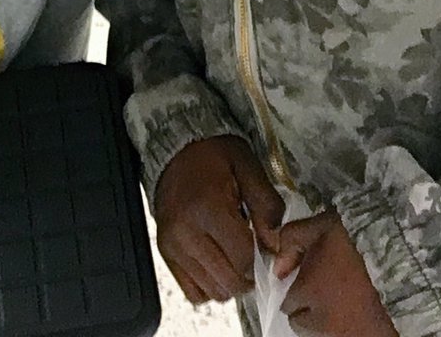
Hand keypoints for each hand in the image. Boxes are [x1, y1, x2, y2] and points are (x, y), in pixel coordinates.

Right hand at [154, 135, 283, 303]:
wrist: (177, 148)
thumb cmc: (214, 155)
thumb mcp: (248, 168)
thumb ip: (266, 206)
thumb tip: (275, 245)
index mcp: (207, 209)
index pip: (243, 259)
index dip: (261, 258)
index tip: (264, 245)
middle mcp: (185, 232)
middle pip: (228, 282)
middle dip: (248, 275)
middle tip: (252, 254)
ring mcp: (172, 245)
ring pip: (212, 292)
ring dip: (230, 281)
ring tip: (234, 256)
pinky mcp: (165, 252)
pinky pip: (192, 292)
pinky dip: (209, 285)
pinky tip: (217, 263)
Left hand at [275, 211, 397, 336]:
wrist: (402, 261)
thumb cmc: (358, 240)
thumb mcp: (320, 225)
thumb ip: (291, 240)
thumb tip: (277, 268)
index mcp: (307, 292)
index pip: (287, 304)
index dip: (296, 290)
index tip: (307, 281)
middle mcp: (320, 321)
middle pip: (301, 324)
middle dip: (305, 311)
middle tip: (322, 293)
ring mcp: (342, 335)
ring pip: (321, 334)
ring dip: (324, 322)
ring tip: (339, 303)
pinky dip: (346, 329)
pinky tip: (355, 312)